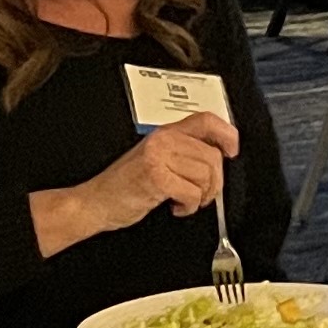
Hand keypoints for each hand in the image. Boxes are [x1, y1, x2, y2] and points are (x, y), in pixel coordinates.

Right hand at [96, 114, 237, 231]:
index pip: (206, 120)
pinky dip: (189, 206)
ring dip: (201, 196)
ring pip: (205, 176)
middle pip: (212, 156)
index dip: (227, 134)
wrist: (95, 202)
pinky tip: (175, 206)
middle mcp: (163, 140)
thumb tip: (217, 154)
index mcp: (165, 132)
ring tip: (184, 200)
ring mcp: (158, 157)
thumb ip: (182, 151)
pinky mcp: (156, 177)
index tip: (232, 150)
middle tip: (201, 193)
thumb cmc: (125, 184)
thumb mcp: (156, 158)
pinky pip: (192, 193)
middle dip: (213, 182)